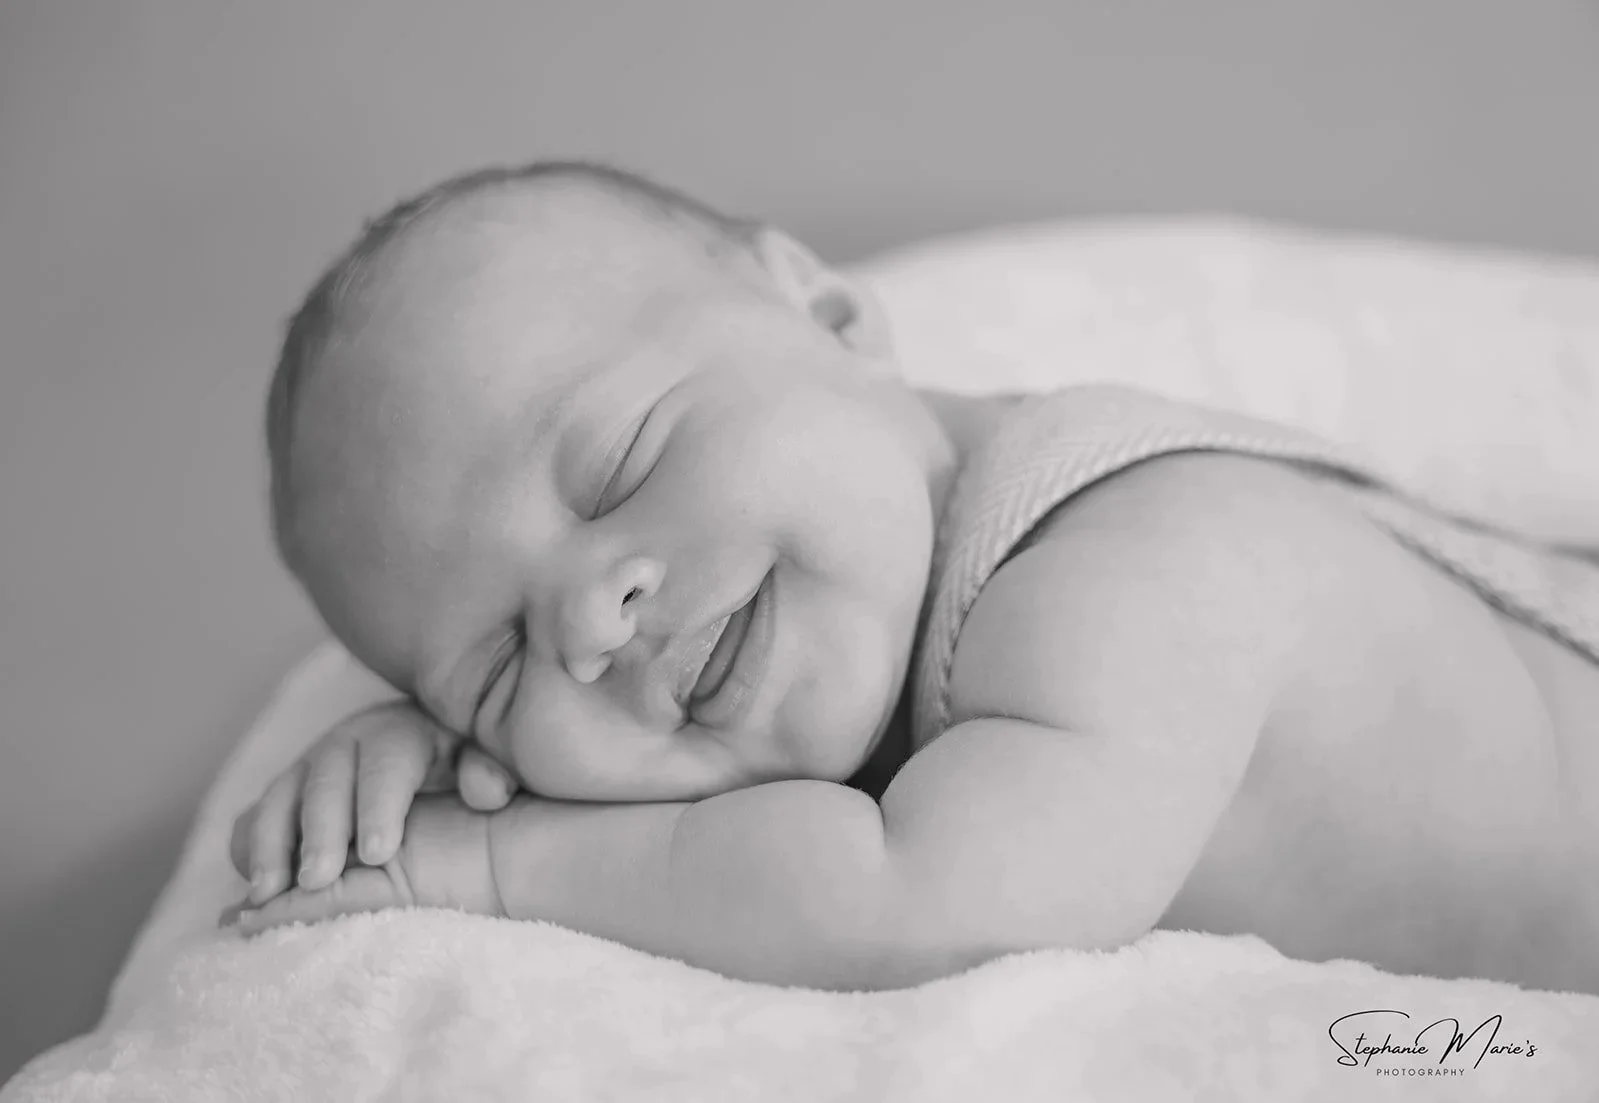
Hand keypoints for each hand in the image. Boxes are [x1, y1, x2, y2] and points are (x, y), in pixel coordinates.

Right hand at [228, 700, 517, 904]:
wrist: (440, 753)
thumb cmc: (469, 767)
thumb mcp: (487, 761)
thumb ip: (490, 771)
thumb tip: (488, 791)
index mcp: (403, 731)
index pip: (388, 763)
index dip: (379, 806)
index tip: (380, 853)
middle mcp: (351, 742)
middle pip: (327, 780)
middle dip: (319, 831)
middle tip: (317, 880)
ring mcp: (313, 765)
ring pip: (281, 796)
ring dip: (271, 845)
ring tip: (267, 894)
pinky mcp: (289, 792)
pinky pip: (258, 816)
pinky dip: (249, 850)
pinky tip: (250, 891)